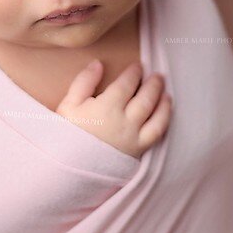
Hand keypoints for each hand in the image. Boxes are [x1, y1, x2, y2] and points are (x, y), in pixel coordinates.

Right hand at [54, 60, 171, 159]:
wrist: (67, 169)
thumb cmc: (66, 135)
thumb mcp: (68, 105)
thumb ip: (84, 82)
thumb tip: (98, 63)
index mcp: (107, 108)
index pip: (126, 85)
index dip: (134, 73)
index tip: (138, 66)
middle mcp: (124, 122)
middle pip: (145, 98)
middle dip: (153, 84)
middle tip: (158, 75)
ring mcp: (133, 138)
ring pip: (156, 116)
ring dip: (163, 102)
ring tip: (166, 93)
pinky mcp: (137, 152)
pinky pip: (157, 135)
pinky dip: (164, 121)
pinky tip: (165, 114)